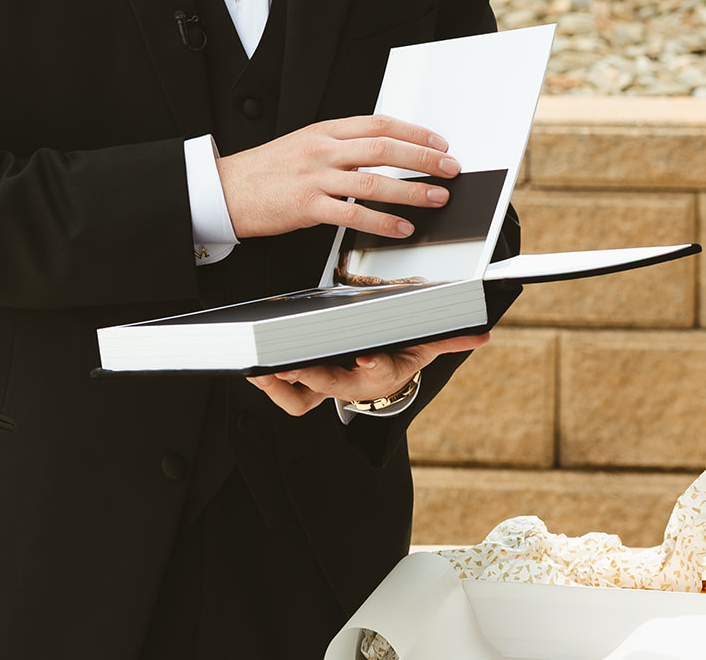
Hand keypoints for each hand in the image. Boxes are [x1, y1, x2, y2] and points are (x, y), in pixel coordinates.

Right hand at [216, 113, 460, 240]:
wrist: (226, 189)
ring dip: (412, 190)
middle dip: (423, 157)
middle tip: (450, 167)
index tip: (438, 141)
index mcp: (324, 130)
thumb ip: (338, 145)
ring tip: (437, 197)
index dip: (414, 131)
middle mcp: (322, 149)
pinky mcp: (307, 206)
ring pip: (374, 181)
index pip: (378, 124)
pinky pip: (352, 215)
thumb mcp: (303, 143)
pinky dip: (382, 222)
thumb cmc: (266, 169)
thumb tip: (381, 152)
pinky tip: (402, 228)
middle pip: (384, 148)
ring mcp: (315, 177)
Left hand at [247, 333, 489, 416]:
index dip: (375, 367)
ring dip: (280, 385)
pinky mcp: (307, 385)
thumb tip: (481, 333)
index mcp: (382, 373)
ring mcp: (327, 387)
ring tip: (260, 367)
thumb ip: (448, 337)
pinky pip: (286, 394)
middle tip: (295, 362)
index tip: (367, 357)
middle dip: (315, 376)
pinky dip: (268, 382)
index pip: (382, 372)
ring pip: (301, 399)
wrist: (380, 371)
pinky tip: (252, 363)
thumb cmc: (397, 352)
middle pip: (333, 387)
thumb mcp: (422, 344)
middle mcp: (352, 385)